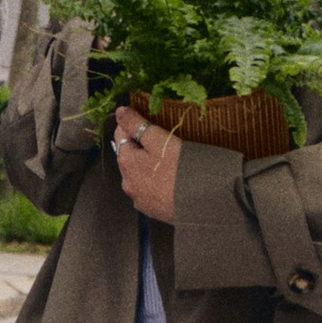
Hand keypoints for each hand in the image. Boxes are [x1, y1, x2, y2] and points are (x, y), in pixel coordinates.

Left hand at [111, 106, 180, 223]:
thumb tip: (119, 111)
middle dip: (141, 146)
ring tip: (169, 160)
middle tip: (162, 140)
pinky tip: (171, 179)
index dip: (132, 124)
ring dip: (148, 166)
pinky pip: (150, 190)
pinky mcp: (152, 211)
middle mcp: (127, 183)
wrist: (202, 203)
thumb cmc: (181, 168)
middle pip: (129, 156)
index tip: (147, 119)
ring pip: (139, 174)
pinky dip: (156, 182)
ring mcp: (140, 199)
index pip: (120, 135)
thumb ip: (137, 124)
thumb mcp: (159, 140)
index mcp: (126, 162)